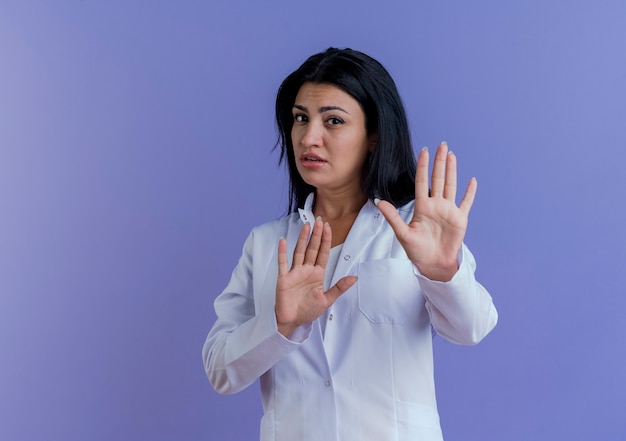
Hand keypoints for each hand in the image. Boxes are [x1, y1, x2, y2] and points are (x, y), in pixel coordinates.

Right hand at [275, 219, 356, 336]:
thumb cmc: (308, 311)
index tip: (329, 228)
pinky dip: (282, 252)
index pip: (323, 253)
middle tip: (320, 221)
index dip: (326, 240)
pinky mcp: (284, 278)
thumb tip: (354, 278)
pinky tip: (283, 241)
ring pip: (299, 252)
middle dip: (316, 235)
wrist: (292, 321)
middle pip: (312, 249)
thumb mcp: (327, 299)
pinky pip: (283, 263)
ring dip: (303, 239)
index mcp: (317, 274)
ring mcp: (294, 273)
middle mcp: (306, 270)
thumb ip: (339, 288)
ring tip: (307, 226)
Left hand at [376, 142, 476, 281]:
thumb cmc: (416, 251)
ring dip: (452, 171)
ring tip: (451, 155)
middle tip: (441, 145)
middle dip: (439, 162)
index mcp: (422, 207)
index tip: (424, 150)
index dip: (423, 166)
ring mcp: (449, 211)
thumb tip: (378, 201)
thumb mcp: (402, 233)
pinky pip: (466, 203)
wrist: (432, 264)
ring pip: (451, 186)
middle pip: (438, 179)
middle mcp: (436, 205)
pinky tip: (472, 180)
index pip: (422, 181)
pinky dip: (470, 192)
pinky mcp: (460, 219)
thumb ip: (392, 217)